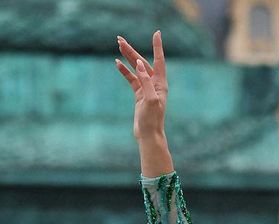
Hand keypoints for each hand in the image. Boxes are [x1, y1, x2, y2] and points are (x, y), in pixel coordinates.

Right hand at [116, 31, 167, 145]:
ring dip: (127, 57)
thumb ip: (145, 80)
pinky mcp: (139, 95)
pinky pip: (131, 79)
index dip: (157, 46)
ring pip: (135, 69)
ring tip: (118, 46)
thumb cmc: (152, 120)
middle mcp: (155, 84)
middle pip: (142, 62)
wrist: (148, 136)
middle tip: (119, 39)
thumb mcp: (150, 99)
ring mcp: (146, 89)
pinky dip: (125, 71)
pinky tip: (117, 63)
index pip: (159, 60)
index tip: (157, 33)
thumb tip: (138, 64)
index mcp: (161, 84)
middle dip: (131, 50)